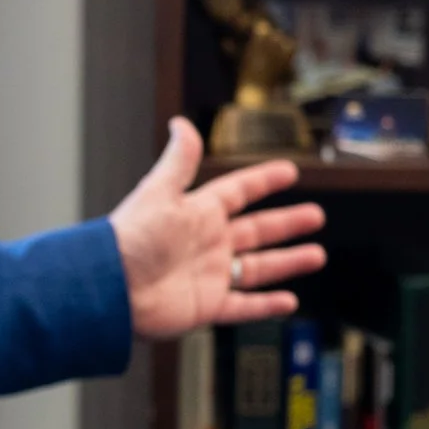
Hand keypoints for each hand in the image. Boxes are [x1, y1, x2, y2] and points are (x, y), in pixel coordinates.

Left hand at [109, 118, 326, 340]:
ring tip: (317, 255)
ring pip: (258, 268)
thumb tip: (181, 122)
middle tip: (316, 216)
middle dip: (287, 224)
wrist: (112, 288)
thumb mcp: (159, 193)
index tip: (290, 172)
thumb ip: (179, 161)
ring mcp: (209, 275)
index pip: (239, 192)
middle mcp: (207, 243)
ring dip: (287, 262)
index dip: (263, 182)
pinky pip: (244, 306)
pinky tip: (290, 300)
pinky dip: (266, 305)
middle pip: (256, 231)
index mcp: (198, 213)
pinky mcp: (206, 305)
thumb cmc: (131, 239)